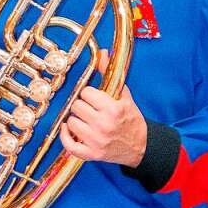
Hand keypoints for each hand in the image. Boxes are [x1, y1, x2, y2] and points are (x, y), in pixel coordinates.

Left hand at [59, 49, 147, 166]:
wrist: (141, 146)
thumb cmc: (131, 119)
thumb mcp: (123, 96)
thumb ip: (111, 74)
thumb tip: (103, 53)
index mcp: (113, 109)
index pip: (86, 93)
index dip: (89, 94)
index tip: (94, 98)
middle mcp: (104, 125)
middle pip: (77, 106)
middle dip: (82, 106)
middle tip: (90, 109)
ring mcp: (97, 141)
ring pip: (71, 122)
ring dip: (76, 120)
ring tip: (85, 120)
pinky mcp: (92, 154)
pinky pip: (69, 145)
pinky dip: (66, 136)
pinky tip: (69, 130)